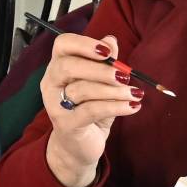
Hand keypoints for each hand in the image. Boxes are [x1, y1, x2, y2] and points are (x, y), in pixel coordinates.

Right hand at [39, 32, 145, 186]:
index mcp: (58, 66)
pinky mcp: (65, 124)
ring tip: (134, 93)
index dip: (84, 44)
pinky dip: (115, 107)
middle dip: (100, 69)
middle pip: (68, 66)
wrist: (78, 146)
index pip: (63, 45)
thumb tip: (111, 40)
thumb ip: (106, 63)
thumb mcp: (101, 84)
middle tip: (125, 75)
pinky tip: (132, 106)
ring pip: (82, 89)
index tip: (108, 51)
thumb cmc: (89, 110)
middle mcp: (51, 83)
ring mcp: (55, 104)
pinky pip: (91, 110)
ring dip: (113, 90)